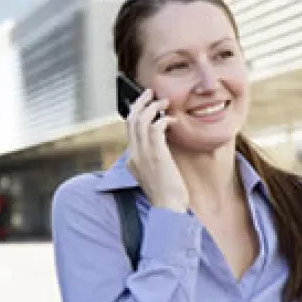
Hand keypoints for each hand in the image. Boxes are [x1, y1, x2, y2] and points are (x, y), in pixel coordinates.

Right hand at [126, 89, 188, 212]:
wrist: (168, 209)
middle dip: (140, 102)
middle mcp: (134, 155)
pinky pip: (156, 128)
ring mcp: (143, 155)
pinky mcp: (156, 155)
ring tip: (164, 101)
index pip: (129, 129)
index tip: (145, 103)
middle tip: (150, 92)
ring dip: (153, 107)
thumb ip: (153, 159)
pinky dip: (163, 120)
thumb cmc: (167, 195)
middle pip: (131, 120)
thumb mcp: (155, 175)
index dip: (136, 112)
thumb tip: (161, 144)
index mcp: (132, 160)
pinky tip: (172, 120)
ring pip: (141, 121)